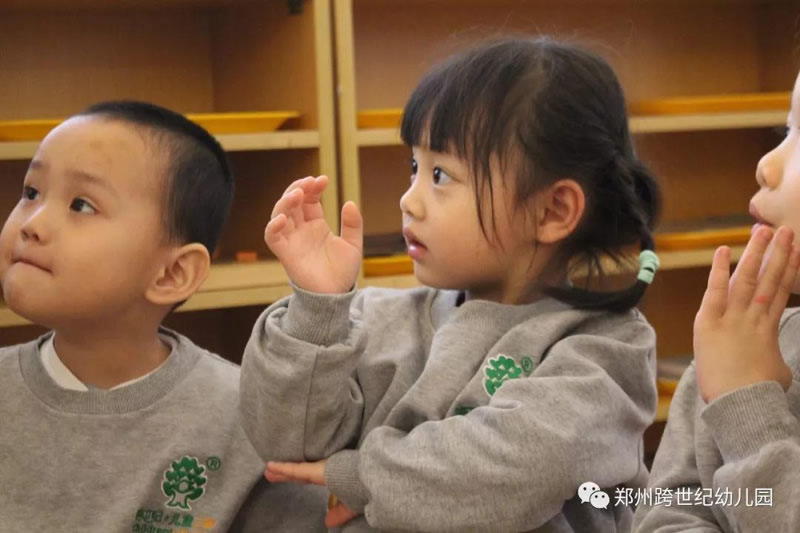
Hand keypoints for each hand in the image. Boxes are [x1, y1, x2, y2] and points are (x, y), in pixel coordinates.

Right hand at [265, 175, 362, 293]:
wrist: (336, 296)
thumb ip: (353, 224)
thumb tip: (349, 203)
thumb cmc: (342, 272)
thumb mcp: (353, 245)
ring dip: (285, 201)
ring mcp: (292, 240)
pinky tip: (282, 218)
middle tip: (310, 182)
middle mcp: (301, 230)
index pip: (309, 200)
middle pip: (292, 202)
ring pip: (279, 214)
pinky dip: (273, 226)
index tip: (323, 179)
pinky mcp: (285, 254)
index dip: (313, 188)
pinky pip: (272, 237)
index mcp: (315, 225)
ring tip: (298, 193)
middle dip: (298, 188)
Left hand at [265, 460, 359, 527]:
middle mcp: (324, 470)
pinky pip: (297, 469)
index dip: (293, 476)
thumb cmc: (364, 490)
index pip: (307, 477)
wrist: (374, 479)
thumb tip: (328, 522)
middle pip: (299, 472)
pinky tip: (271, 466)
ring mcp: (321, 467)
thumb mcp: (351, 505)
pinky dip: (284, 468)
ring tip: (267, 469)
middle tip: (268, 472)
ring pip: (296, 470)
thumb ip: (339, 513)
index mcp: (330, 477)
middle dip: (283, 473)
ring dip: (281, 470)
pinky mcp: (319, 469)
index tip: (279, 476)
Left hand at [694, 225, 799, 403]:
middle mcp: (753, 318)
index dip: (787, 270)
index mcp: (768, 329)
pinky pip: (714, 291)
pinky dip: (719, 270)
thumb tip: (771, 359)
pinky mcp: (708, 323)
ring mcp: (732, 318)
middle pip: (768, 279)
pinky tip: (724, 249)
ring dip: (755, 253)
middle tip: (786, 230)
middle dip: (778, 253)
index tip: (796, 251)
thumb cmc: (757, 395)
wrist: (741, 405)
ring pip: (746, 279)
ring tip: (763, 230)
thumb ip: (772, 357)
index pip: (779, 292)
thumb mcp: (775, 373)